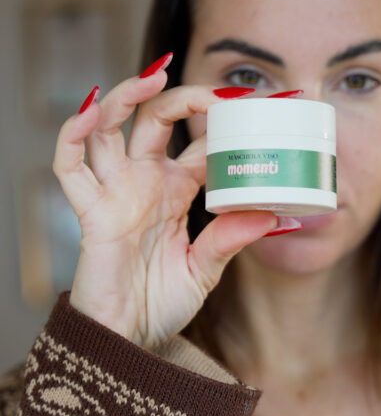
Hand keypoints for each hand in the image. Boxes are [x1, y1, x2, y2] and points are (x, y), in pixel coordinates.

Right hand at [53, 61, 281, 347]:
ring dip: (126, 96)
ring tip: (154, 74)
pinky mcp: (91, 211)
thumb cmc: (160, 303)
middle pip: (157, 121)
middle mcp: (144, 182)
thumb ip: (230, 240)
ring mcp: (115, 192)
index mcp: (176, 190)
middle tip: (220, 93)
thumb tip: (274, 216)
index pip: (200, 141)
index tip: (265, 107)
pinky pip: (71, 165)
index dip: (226, 122)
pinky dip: (75, 133)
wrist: (127, 340)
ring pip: (110, 128)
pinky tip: (92, 110)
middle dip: (183, 98)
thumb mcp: (205, 270)